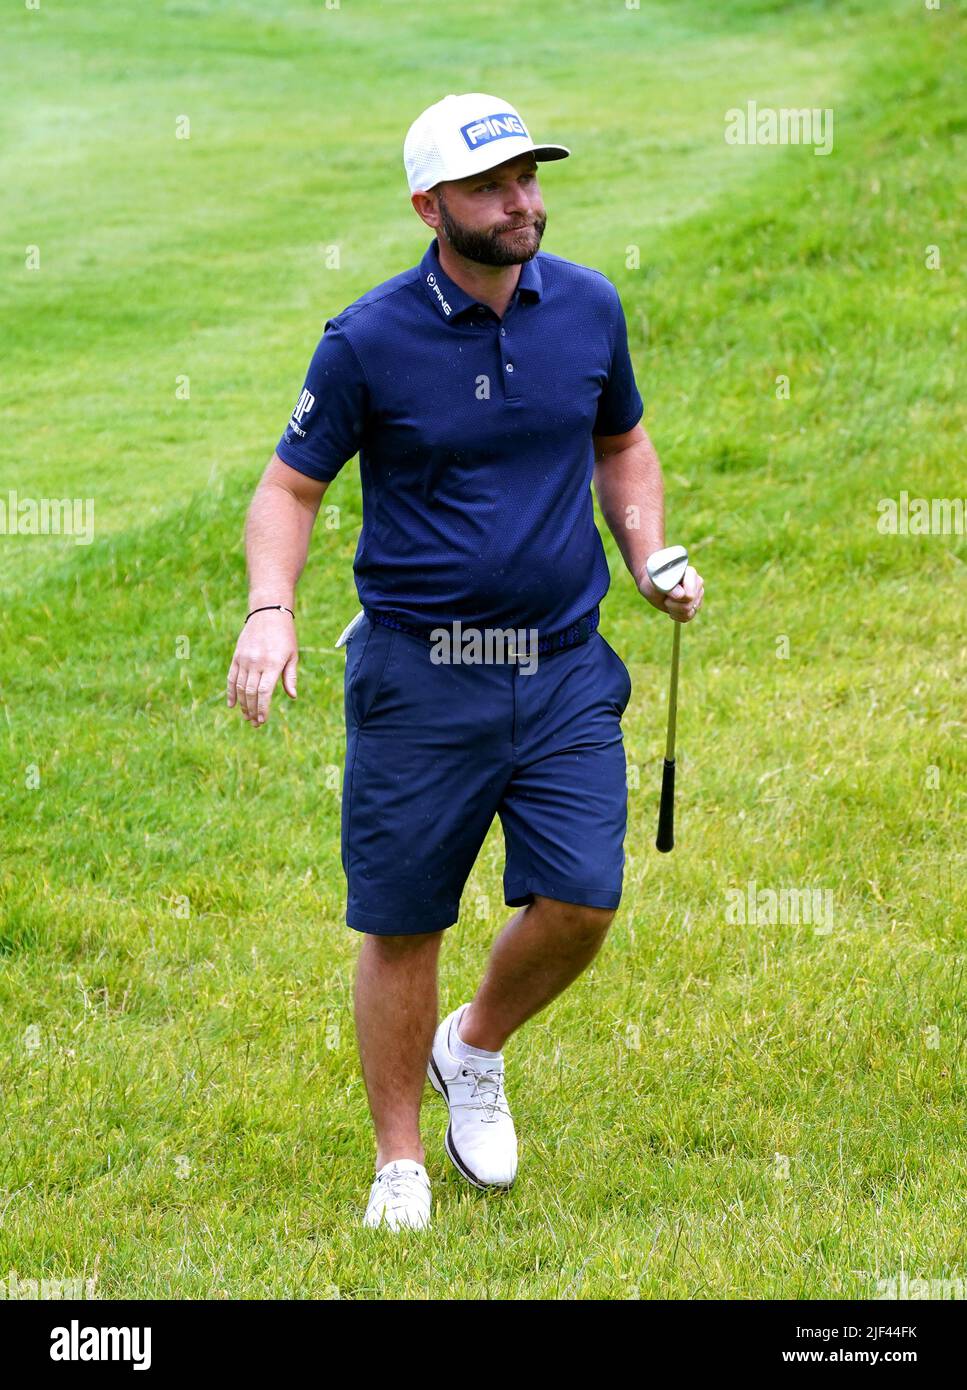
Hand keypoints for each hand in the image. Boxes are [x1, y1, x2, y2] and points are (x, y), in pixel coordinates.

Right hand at [227, 610, 297, 725]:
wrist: (268, 612)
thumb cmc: (285, 635)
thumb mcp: (292, 655)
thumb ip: (290, 676)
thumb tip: (292, 696)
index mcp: (273, 663)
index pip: (265, 692)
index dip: (263, 708)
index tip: (263, 720)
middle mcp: (257, 662)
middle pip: (251, 693)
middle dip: (253, 711)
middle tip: (255, 723)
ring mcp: (244, 659)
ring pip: (240, 687)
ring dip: (243, 705)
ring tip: (247, 717)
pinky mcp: (237, 656)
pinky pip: (231, 678)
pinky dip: (231, 692)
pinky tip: (232, 705)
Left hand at [638, 564, 704, 622]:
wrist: (653, 586)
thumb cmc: (654, 580)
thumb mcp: (656, 582)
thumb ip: (668, 586)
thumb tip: (681, 595)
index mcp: (690, 573)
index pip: (689, 594)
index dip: (675, 598)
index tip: (666, 591)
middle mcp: (698, 583)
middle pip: (689, 604)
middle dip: (673, 604)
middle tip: (666, 596)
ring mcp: (698, 594)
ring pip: (689, 612)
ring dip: (674, 610)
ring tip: (668, 601)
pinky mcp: (696, 604)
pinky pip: (688, 617)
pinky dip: (677, 615)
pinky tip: (672, 608)